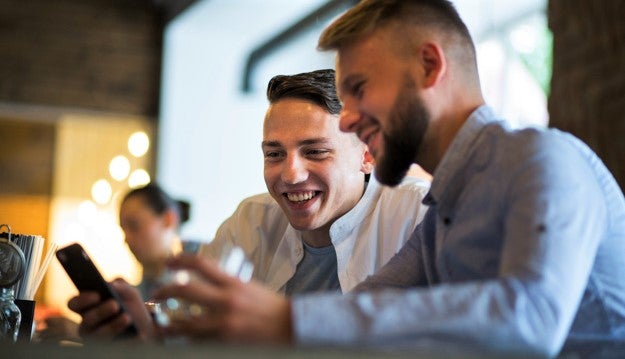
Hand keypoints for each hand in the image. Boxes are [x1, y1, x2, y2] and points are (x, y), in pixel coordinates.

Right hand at [67, 278, 154, 340]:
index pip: (74, 303)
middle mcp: (87, 324)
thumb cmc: (131, 305)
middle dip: (100, 312)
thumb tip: (112, 284)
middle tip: (115, 304)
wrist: (145, 325)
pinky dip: (127, 341)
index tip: (97, 295)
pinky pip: (114, 347)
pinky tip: (138, 334)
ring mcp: (96, 338)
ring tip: (127, 317)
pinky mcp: (107, 349)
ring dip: (113, 326)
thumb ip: (121, 285)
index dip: (82, 299)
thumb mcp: (129, 292)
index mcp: (87, 307)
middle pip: (86, 320)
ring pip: (99, 335)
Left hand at [152, 254, 292, 343]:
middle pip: (184, 290)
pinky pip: (198, 342)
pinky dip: (187, 341)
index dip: (180, 260)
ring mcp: (224, 324)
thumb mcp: (249, 288)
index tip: (169, 262)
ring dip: (168, 324)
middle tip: (156, 294)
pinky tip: (180, 340)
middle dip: (164, 291)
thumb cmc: (272, 308)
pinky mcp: (224, 342)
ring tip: (159, 325)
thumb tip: (205, 282)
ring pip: (184, 323)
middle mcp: (227, 301)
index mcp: (234, 283)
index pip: (201, 264)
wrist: (292, 327)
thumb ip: (227, 285)